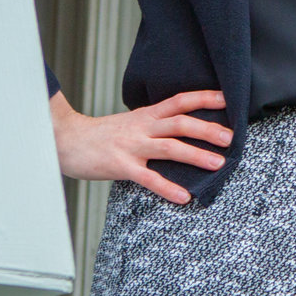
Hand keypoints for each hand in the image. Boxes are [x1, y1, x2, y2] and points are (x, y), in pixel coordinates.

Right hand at [51, 89, 230, 204]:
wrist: (66, 140)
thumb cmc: (102, 135)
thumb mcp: (132, 123)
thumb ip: (156, 125)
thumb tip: (185, 129)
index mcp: (146, 115)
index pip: (179, 101)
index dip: (203, 98)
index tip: (227, 99)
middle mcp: (142, 128)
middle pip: (179, 123)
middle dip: (207, 129)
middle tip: (230, 138)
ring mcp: (132, 146)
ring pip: (169, 148)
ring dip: (195, 155)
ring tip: (218, 164)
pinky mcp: (121, 166)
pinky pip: (148, 178)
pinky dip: (167, 188)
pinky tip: (184, 197)